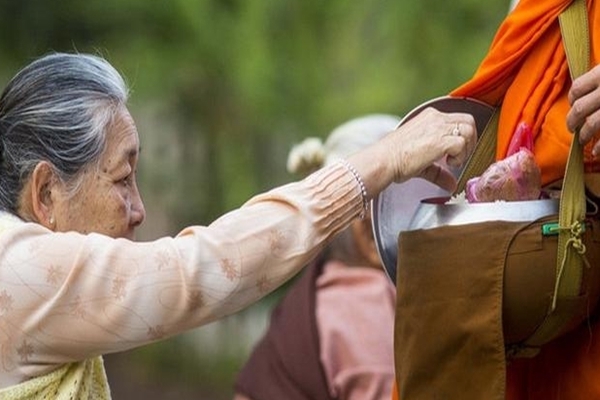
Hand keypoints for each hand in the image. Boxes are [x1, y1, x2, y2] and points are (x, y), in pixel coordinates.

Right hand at [347, 107, 476, 197]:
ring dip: (466, 148)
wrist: (384, 160)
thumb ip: (439, 172)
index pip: (458, 119)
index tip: (457, 151)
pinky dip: (460, 156)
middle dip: (470, 140)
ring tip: (454, 161)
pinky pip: (461, 143)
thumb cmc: (395, 160)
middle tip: (460, 156)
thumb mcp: (421, 163)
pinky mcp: (440, 140)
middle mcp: (435, 118)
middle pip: (468, 121)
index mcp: (430, 117)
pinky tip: (449, 163)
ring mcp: (438, 127)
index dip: (463, 135)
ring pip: (469, 130)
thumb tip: (450, 184)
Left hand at [567, 64, 599, 155]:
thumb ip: (598, 78)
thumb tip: (579, 92)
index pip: (577, 88)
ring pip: (592, 123)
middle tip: (572, 127)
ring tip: (583, 139)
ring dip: (584, 134)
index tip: (573, 105)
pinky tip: (596, 151)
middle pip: (580, 108)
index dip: (572, 99)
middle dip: (573, 121)